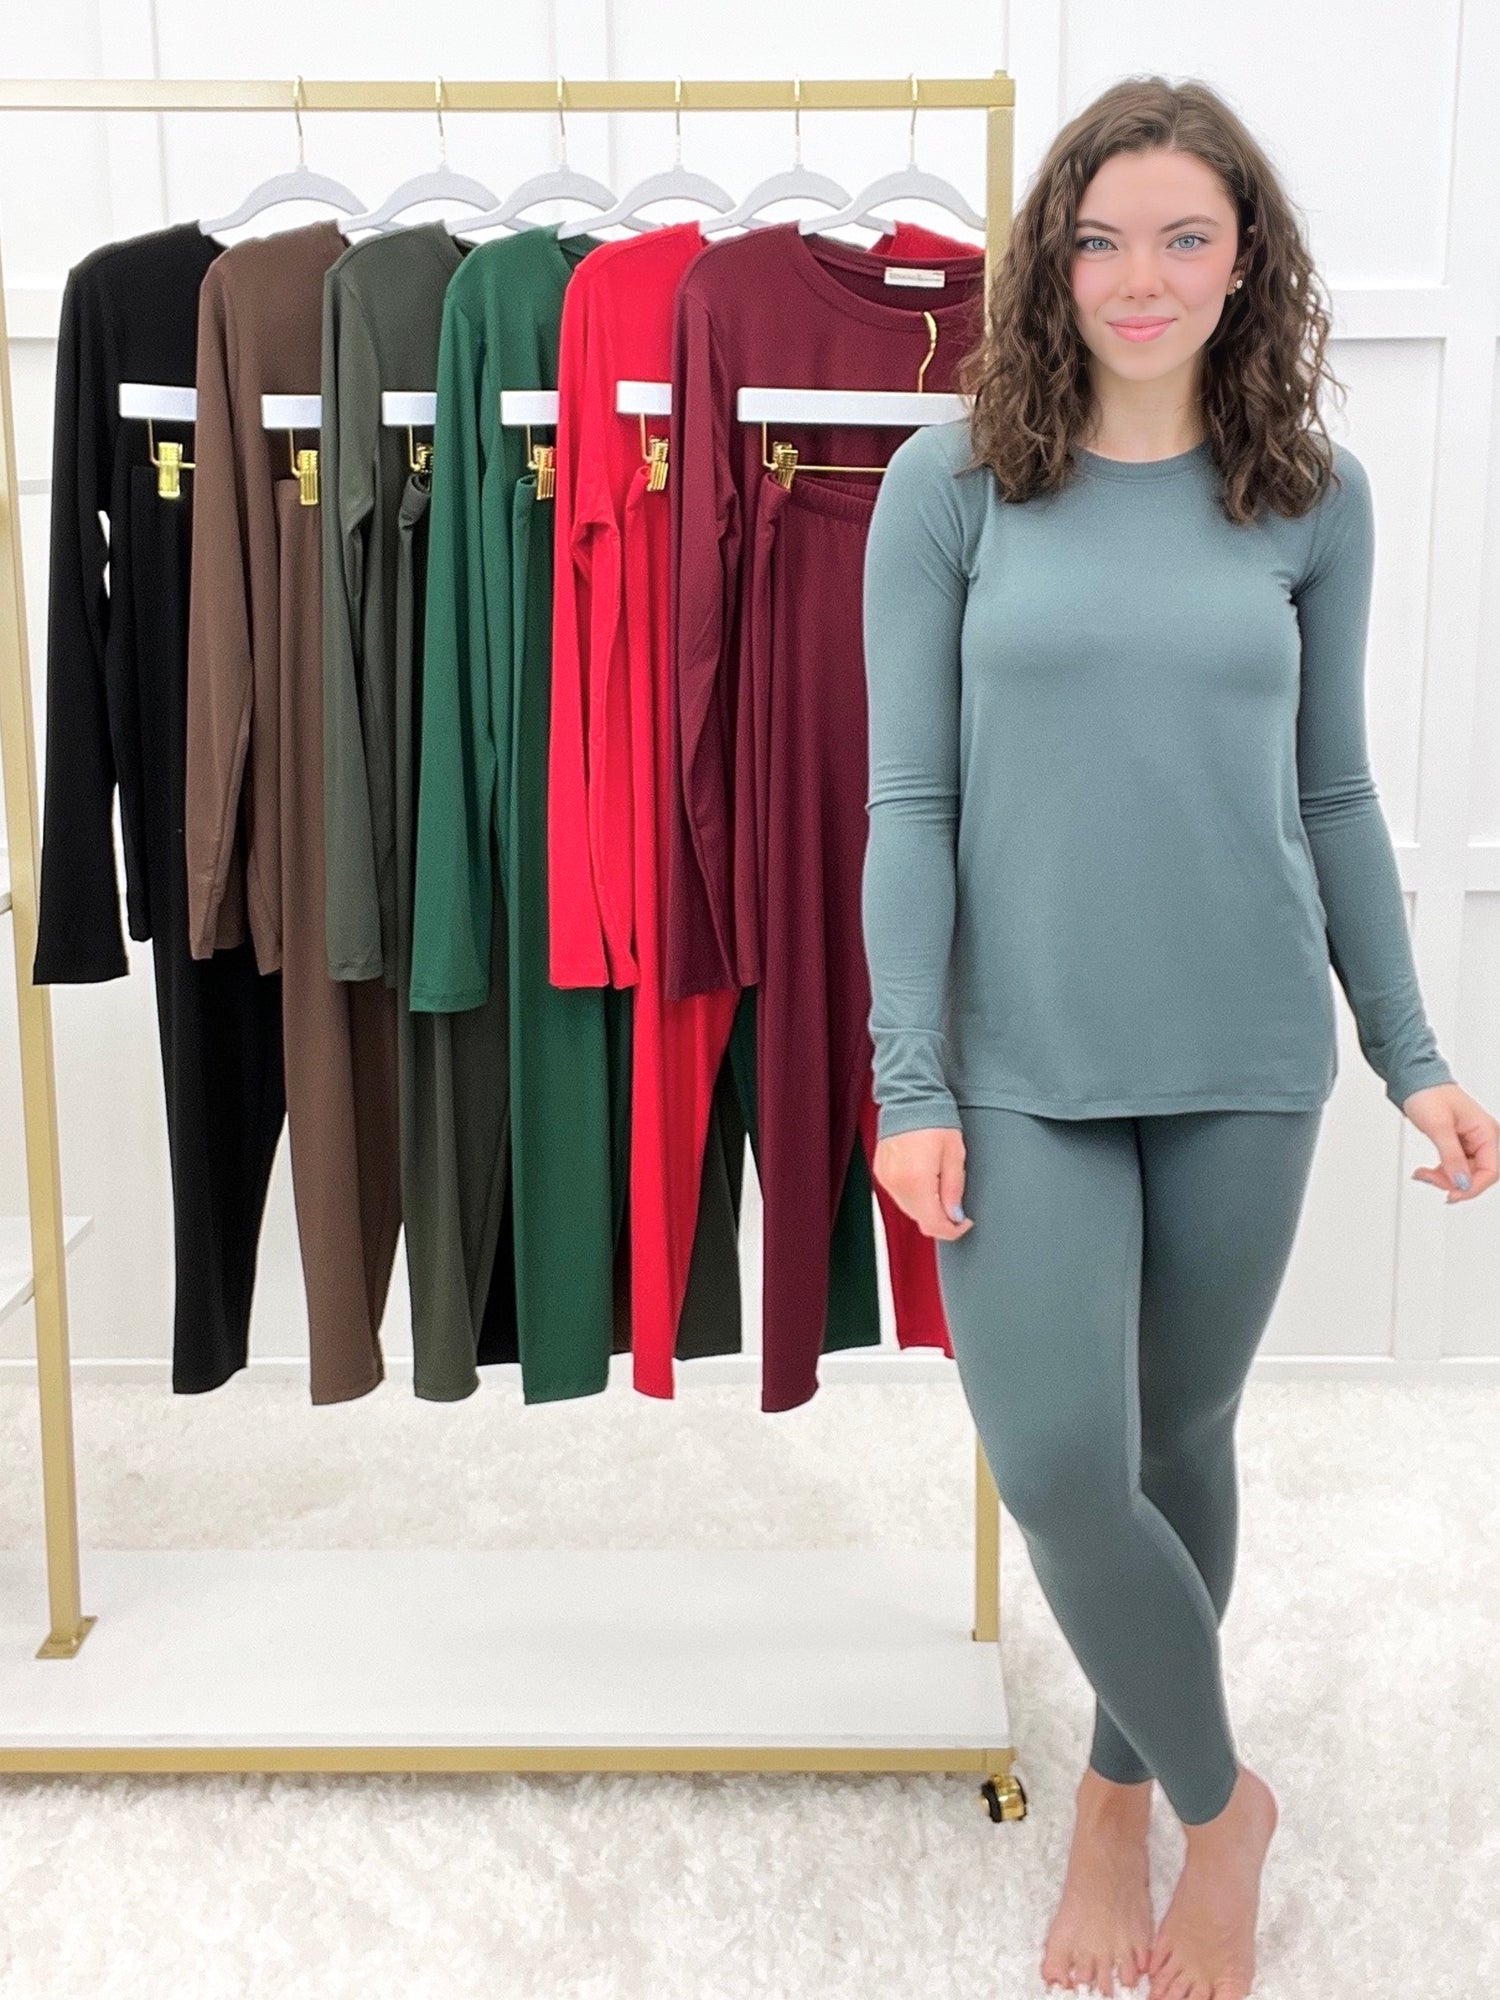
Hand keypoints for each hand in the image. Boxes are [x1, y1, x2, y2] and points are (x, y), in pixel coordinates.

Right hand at [872, 1125, 974, 1240]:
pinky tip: (925, 1180)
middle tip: (957, 1206)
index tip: (965, 1223)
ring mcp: (886, 1179)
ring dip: (927, 1207)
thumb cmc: (935, 1119)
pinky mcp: (881, 1173)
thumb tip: (954, 1216)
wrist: (910, 1098)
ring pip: (910, 1210)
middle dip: (941, 1218)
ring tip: (941, 1187)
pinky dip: (914, 1196)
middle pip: (920, 1219)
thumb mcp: (955, 1154)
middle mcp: (897, 1183)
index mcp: (917, 1180)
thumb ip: (954, 1189)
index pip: (933, 1223)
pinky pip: (900, 1196)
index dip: (952, 1230)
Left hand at [1401, 1082, 1497, 1202]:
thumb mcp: (1439, 1127)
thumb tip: (1461, 1182)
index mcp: (1486, 1132)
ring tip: (1423, 1174)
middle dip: (1453, 1182)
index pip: (1490, 1171)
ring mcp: (1472, 1142)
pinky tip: (1426, 1172)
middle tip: (1430, 1178)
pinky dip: (1440, 1172)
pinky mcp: (1459, 1145)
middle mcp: (1483, 1138)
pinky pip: (1455, 1167)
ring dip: (1444, 1178)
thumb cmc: (1429, 1094)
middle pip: (1477, 1175)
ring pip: (1464, 1174)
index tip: (1451, 1195)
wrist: (1415, 1080)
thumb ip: (1451, 1156)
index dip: (1472, 1187)